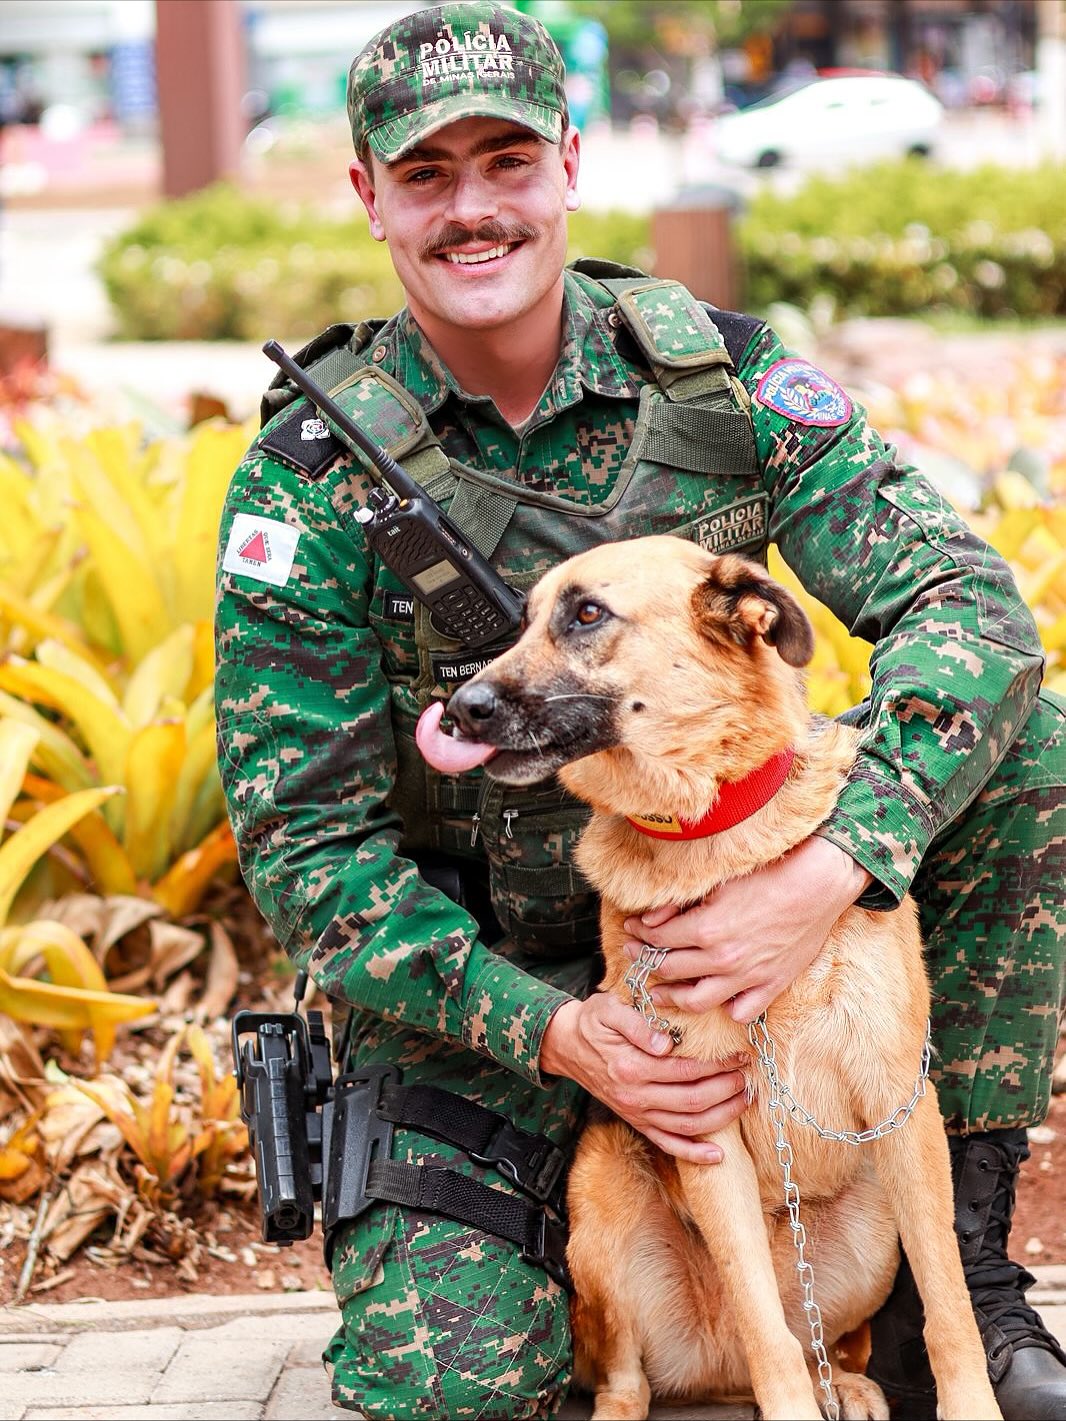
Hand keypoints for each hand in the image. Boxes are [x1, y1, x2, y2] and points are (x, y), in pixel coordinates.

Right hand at [539, 994, 747, 1163]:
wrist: (568, 1046)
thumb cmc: (594, 1022)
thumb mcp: (610, 1010)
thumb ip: (637, 1024)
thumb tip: (665, 1043)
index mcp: (630, 1067)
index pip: (685, 1070)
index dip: (716, 1065)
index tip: (739, 1055)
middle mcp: (635, 1096)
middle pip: (692, 1101)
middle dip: (726, 1090)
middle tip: (747, 1076)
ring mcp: (636, 1113)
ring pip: (686, 1126)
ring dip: (721, 1117)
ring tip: (744, 1100)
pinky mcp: (637, 1122)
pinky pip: (668, 1145)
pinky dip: (694, 1154)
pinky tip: (717, 1155)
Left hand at [623, 836, 872, 1023]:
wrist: (819, 883)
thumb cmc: (770, 873)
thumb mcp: (718, 881)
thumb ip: (679, 903)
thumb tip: (649, 919)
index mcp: (706, 930)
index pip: (658, 939)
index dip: (638, 934)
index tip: (630, 928)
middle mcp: (722, 959)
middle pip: (670, 970)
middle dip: (645, 962)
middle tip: (635, 955)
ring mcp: (747, 976)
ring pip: (697, 1001)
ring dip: (672, 997)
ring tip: (659, 992)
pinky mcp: (771, 984)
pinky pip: (741, 1011)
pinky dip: (726, 1009)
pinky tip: (716, 1000)